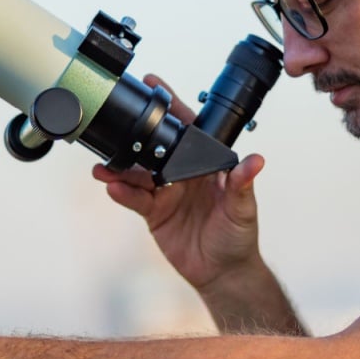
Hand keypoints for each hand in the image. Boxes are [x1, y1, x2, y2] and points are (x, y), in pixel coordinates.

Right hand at [92, 74, 265, 292]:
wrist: (223, 272)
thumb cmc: (239, 237)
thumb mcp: (243, 208)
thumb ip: (242, 184)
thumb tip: (256, 161)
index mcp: (205, 165)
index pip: (187, 130)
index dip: (171, 107)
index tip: (155, 86)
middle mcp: (182, 173)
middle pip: (154, 148)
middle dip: (134, 137)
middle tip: (116, 125)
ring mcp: (166, 192)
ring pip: (138, 173)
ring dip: (119, 168)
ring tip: (103, 167)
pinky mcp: (154, 212)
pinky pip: (135, 198)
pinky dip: (123, 193)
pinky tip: (113, 187)